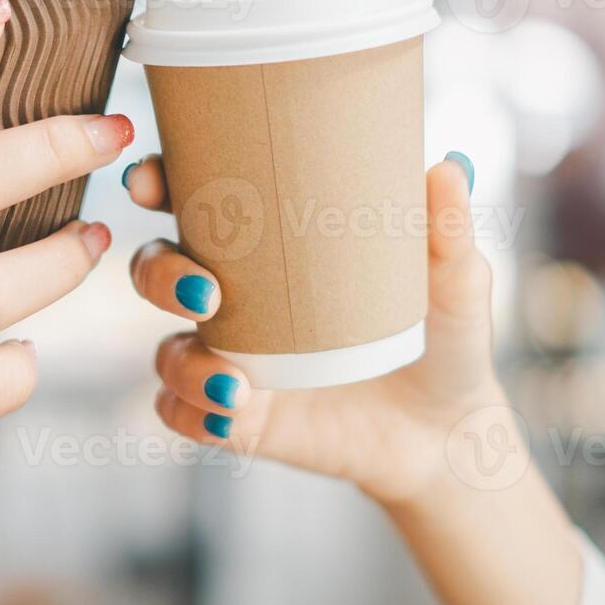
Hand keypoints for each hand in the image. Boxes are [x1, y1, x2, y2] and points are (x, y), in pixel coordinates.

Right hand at [125, 151, 505, 506]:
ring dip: (183, 361)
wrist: (447, 432)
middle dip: (160, 275)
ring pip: (166, 350)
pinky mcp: (238, 419)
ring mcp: (230, 360)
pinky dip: (192, 413)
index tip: (150, 180)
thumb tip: (446, 171)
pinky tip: (228, 413)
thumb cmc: (443, 338)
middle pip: (155, 270)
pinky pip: (182, 414)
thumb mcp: (454, 284)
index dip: (156, 183)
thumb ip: (447, 234)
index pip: (193, 202)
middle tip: (207, 293)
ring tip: (235, 380)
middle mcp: (235, 300)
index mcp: (269, 248)